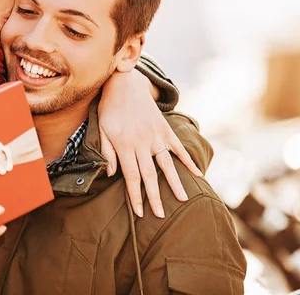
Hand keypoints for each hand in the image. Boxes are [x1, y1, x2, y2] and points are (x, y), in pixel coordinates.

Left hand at [99, 70, 201, 218]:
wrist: (125, 84)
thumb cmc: (110, 108)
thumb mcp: (102, 129)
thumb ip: (107, 152)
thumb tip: (111, 174)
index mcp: (124, 145)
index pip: (131, 177)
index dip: (136, 196)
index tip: (141, 213)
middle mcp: (142, 143)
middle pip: (150, 175)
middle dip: (155, 197)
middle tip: (161, 215)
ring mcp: (155, 136)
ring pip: (167, 164)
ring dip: (175, 183)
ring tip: (183, 200)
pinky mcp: (165, 129)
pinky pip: (178, 147)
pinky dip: (188, 160)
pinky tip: (197, 174)